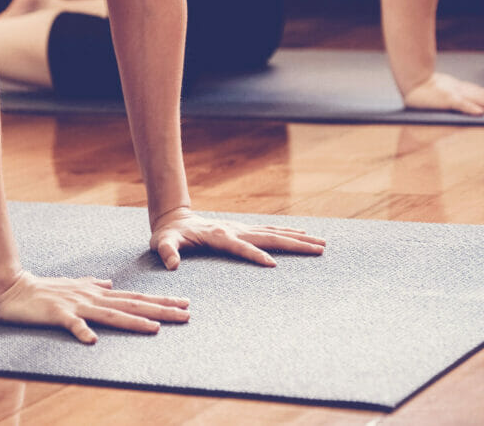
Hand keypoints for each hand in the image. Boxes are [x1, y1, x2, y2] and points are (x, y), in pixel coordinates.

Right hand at [0, 271, 189, 343]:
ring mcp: (76, 305)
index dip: (160, 301)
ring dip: (133, 321)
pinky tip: (92, 341)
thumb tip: (110, 284)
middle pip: (132, 304)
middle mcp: (93, 297)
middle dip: (161, 310)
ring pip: (110, 314)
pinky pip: (72, 325)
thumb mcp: (75, 285)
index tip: (183, 303)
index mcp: (98, 292)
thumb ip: (94, 284)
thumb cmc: (45, 290)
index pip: (135, 297)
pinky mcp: (58, 314)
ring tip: (155, 328)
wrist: (14, 289)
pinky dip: (82, 331)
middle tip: (186, 314)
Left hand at [149, 207, 325, 269]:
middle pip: (268, 237)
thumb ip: (167, 252)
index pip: (241, 247)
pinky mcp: (243, 230)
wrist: (174, 219)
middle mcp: (234, 230)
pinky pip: (270, 231)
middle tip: (318, 249)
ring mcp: (241, 228)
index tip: (273, 265)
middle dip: (293, 244)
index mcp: (218, 236)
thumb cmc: (168, 236)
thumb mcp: (162, 243)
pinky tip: (303, 236)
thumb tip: (172, 264)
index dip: (255, 255)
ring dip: (297, 238)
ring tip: (321, 243)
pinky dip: (288, 233)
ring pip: (274, 233)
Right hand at [403, 72, 483, 115]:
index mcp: (471, 93)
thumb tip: (481, 110)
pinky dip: (469, 108)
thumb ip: (465, 102)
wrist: (412, 83)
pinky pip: (459, 105)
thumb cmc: (431, 91)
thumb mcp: (452, 96)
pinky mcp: (445, 100)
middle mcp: (468, 93)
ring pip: (481, 100)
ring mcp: (457, 96)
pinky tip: (480, 113)